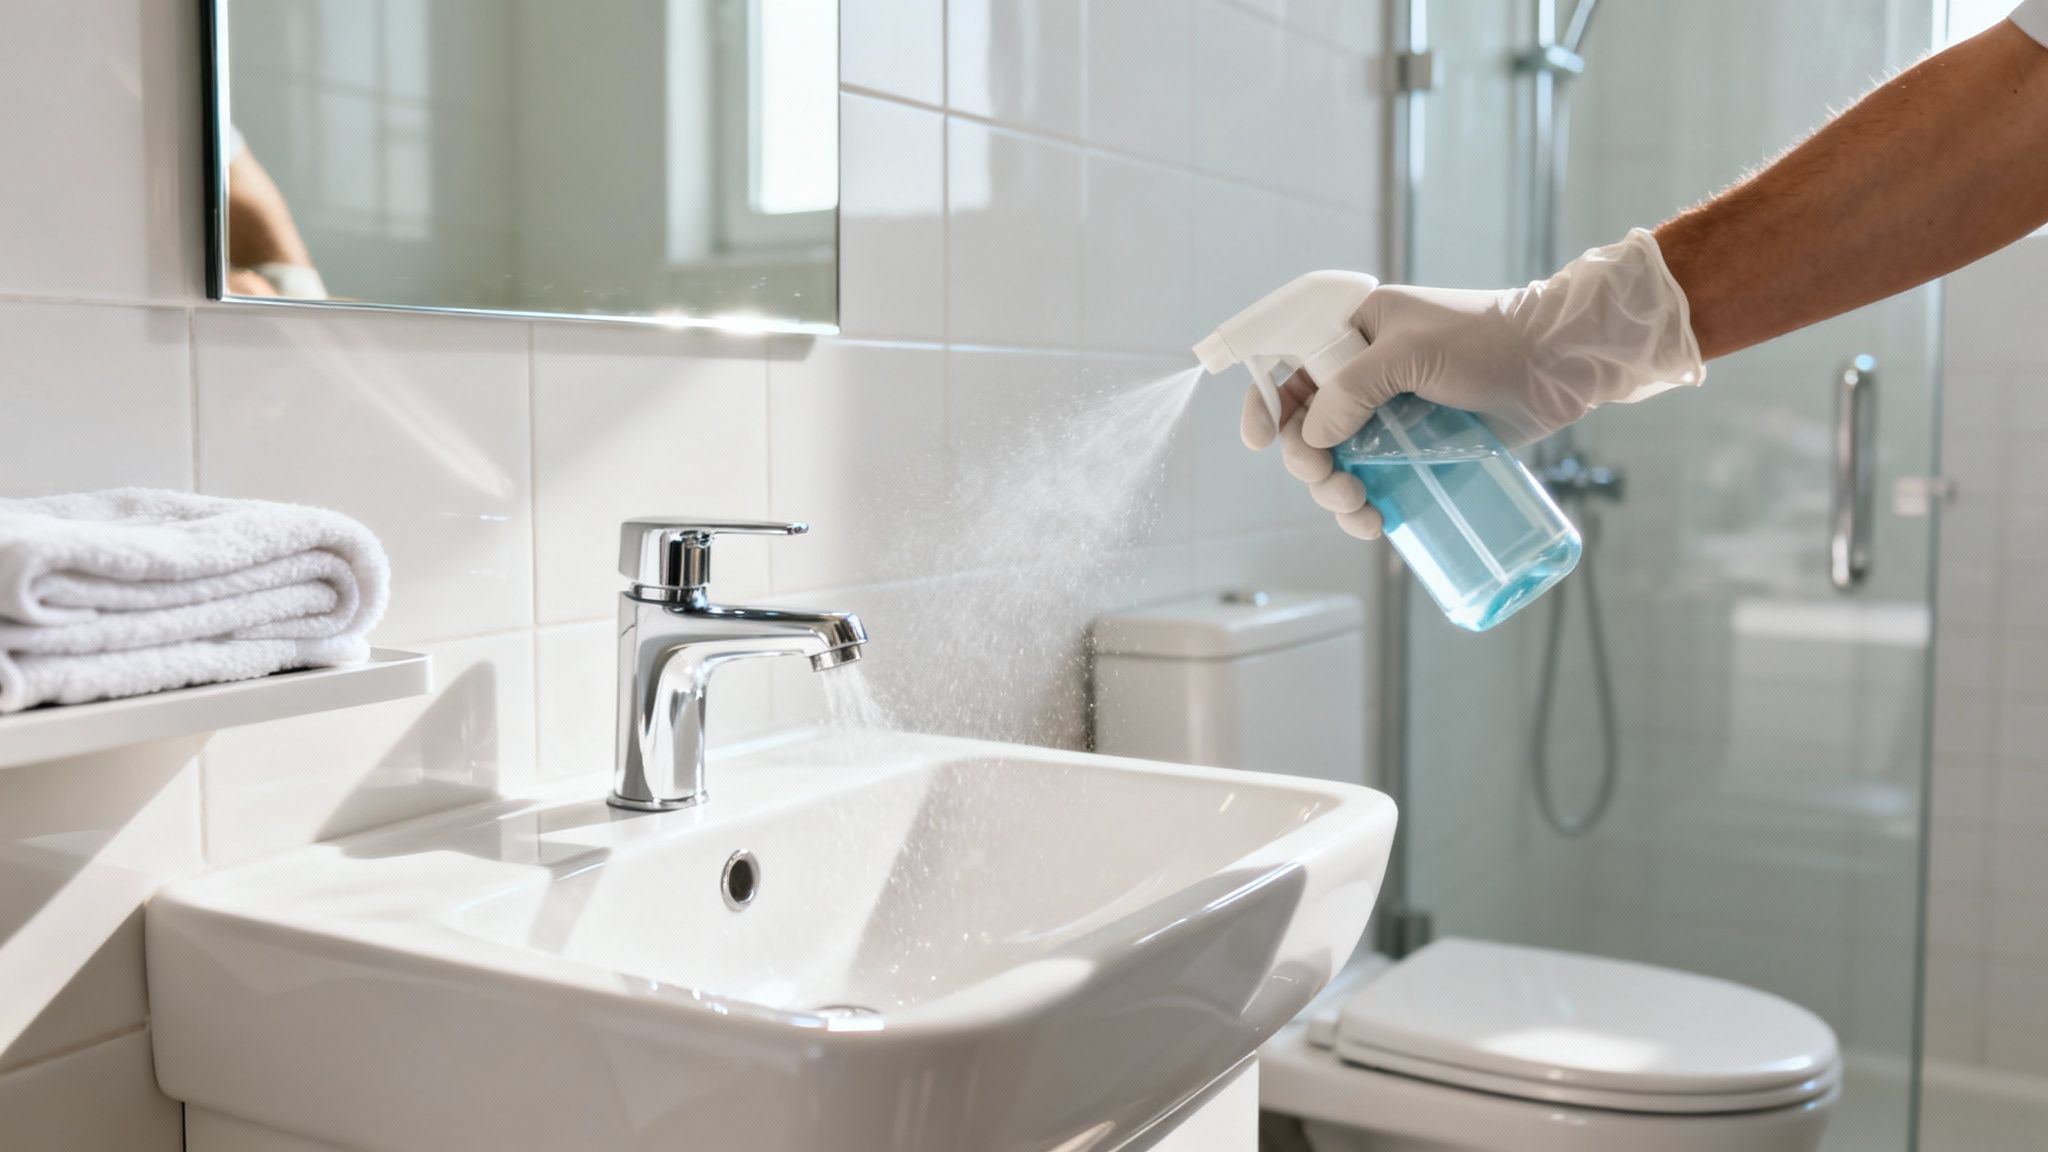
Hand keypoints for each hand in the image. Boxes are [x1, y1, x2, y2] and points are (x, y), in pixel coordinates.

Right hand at [1244, 229, 1704, 539]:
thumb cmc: (1489, 339)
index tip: (1260, 442)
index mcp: (1354, 333)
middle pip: (1306, 427)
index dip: (1265, 404)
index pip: (1288, 365)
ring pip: (1338, 464)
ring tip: (1360, 510)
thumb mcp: (1413, 352)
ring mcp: (1390, 416)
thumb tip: (1310, 438)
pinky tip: (1377, 522)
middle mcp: (1364, 374)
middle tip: (1335, 483)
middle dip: (1309, 463)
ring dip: (1335, 494)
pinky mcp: (1418, 450)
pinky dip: (1366, 507)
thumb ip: (1355, 389)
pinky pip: (1376, 483)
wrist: (1560, 362)